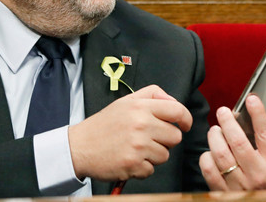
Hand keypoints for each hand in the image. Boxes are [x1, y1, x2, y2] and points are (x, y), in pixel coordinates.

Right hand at [67, 85, 191, 180]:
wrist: (79, 147)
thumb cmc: (104, 124)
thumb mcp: (126, 101)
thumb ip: (152, 95)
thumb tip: (173, 101)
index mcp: (141, 107)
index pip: (178, 110)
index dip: (186, 119)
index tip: (185, 125)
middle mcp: (141, 125)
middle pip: (175, 136)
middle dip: (166, 139)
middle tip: (150, 138)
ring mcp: (138, 146)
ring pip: (165, 155)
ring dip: (154, 154)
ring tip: (136, 149)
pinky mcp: (133, 165)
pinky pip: (152, 169)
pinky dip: (142, 168)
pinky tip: (129, 159)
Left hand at [199, 95, 265, 189]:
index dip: (258, 114)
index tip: (252, 100)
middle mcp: (257, 174)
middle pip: (238, 142)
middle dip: (228, 122)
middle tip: (223, 112)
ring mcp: (238, 184)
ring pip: (220, 154)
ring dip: (215, 137)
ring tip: (216, 130)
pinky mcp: (222, 191)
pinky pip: (209, 169)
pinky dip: (206, 156)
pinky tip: (211, 151)